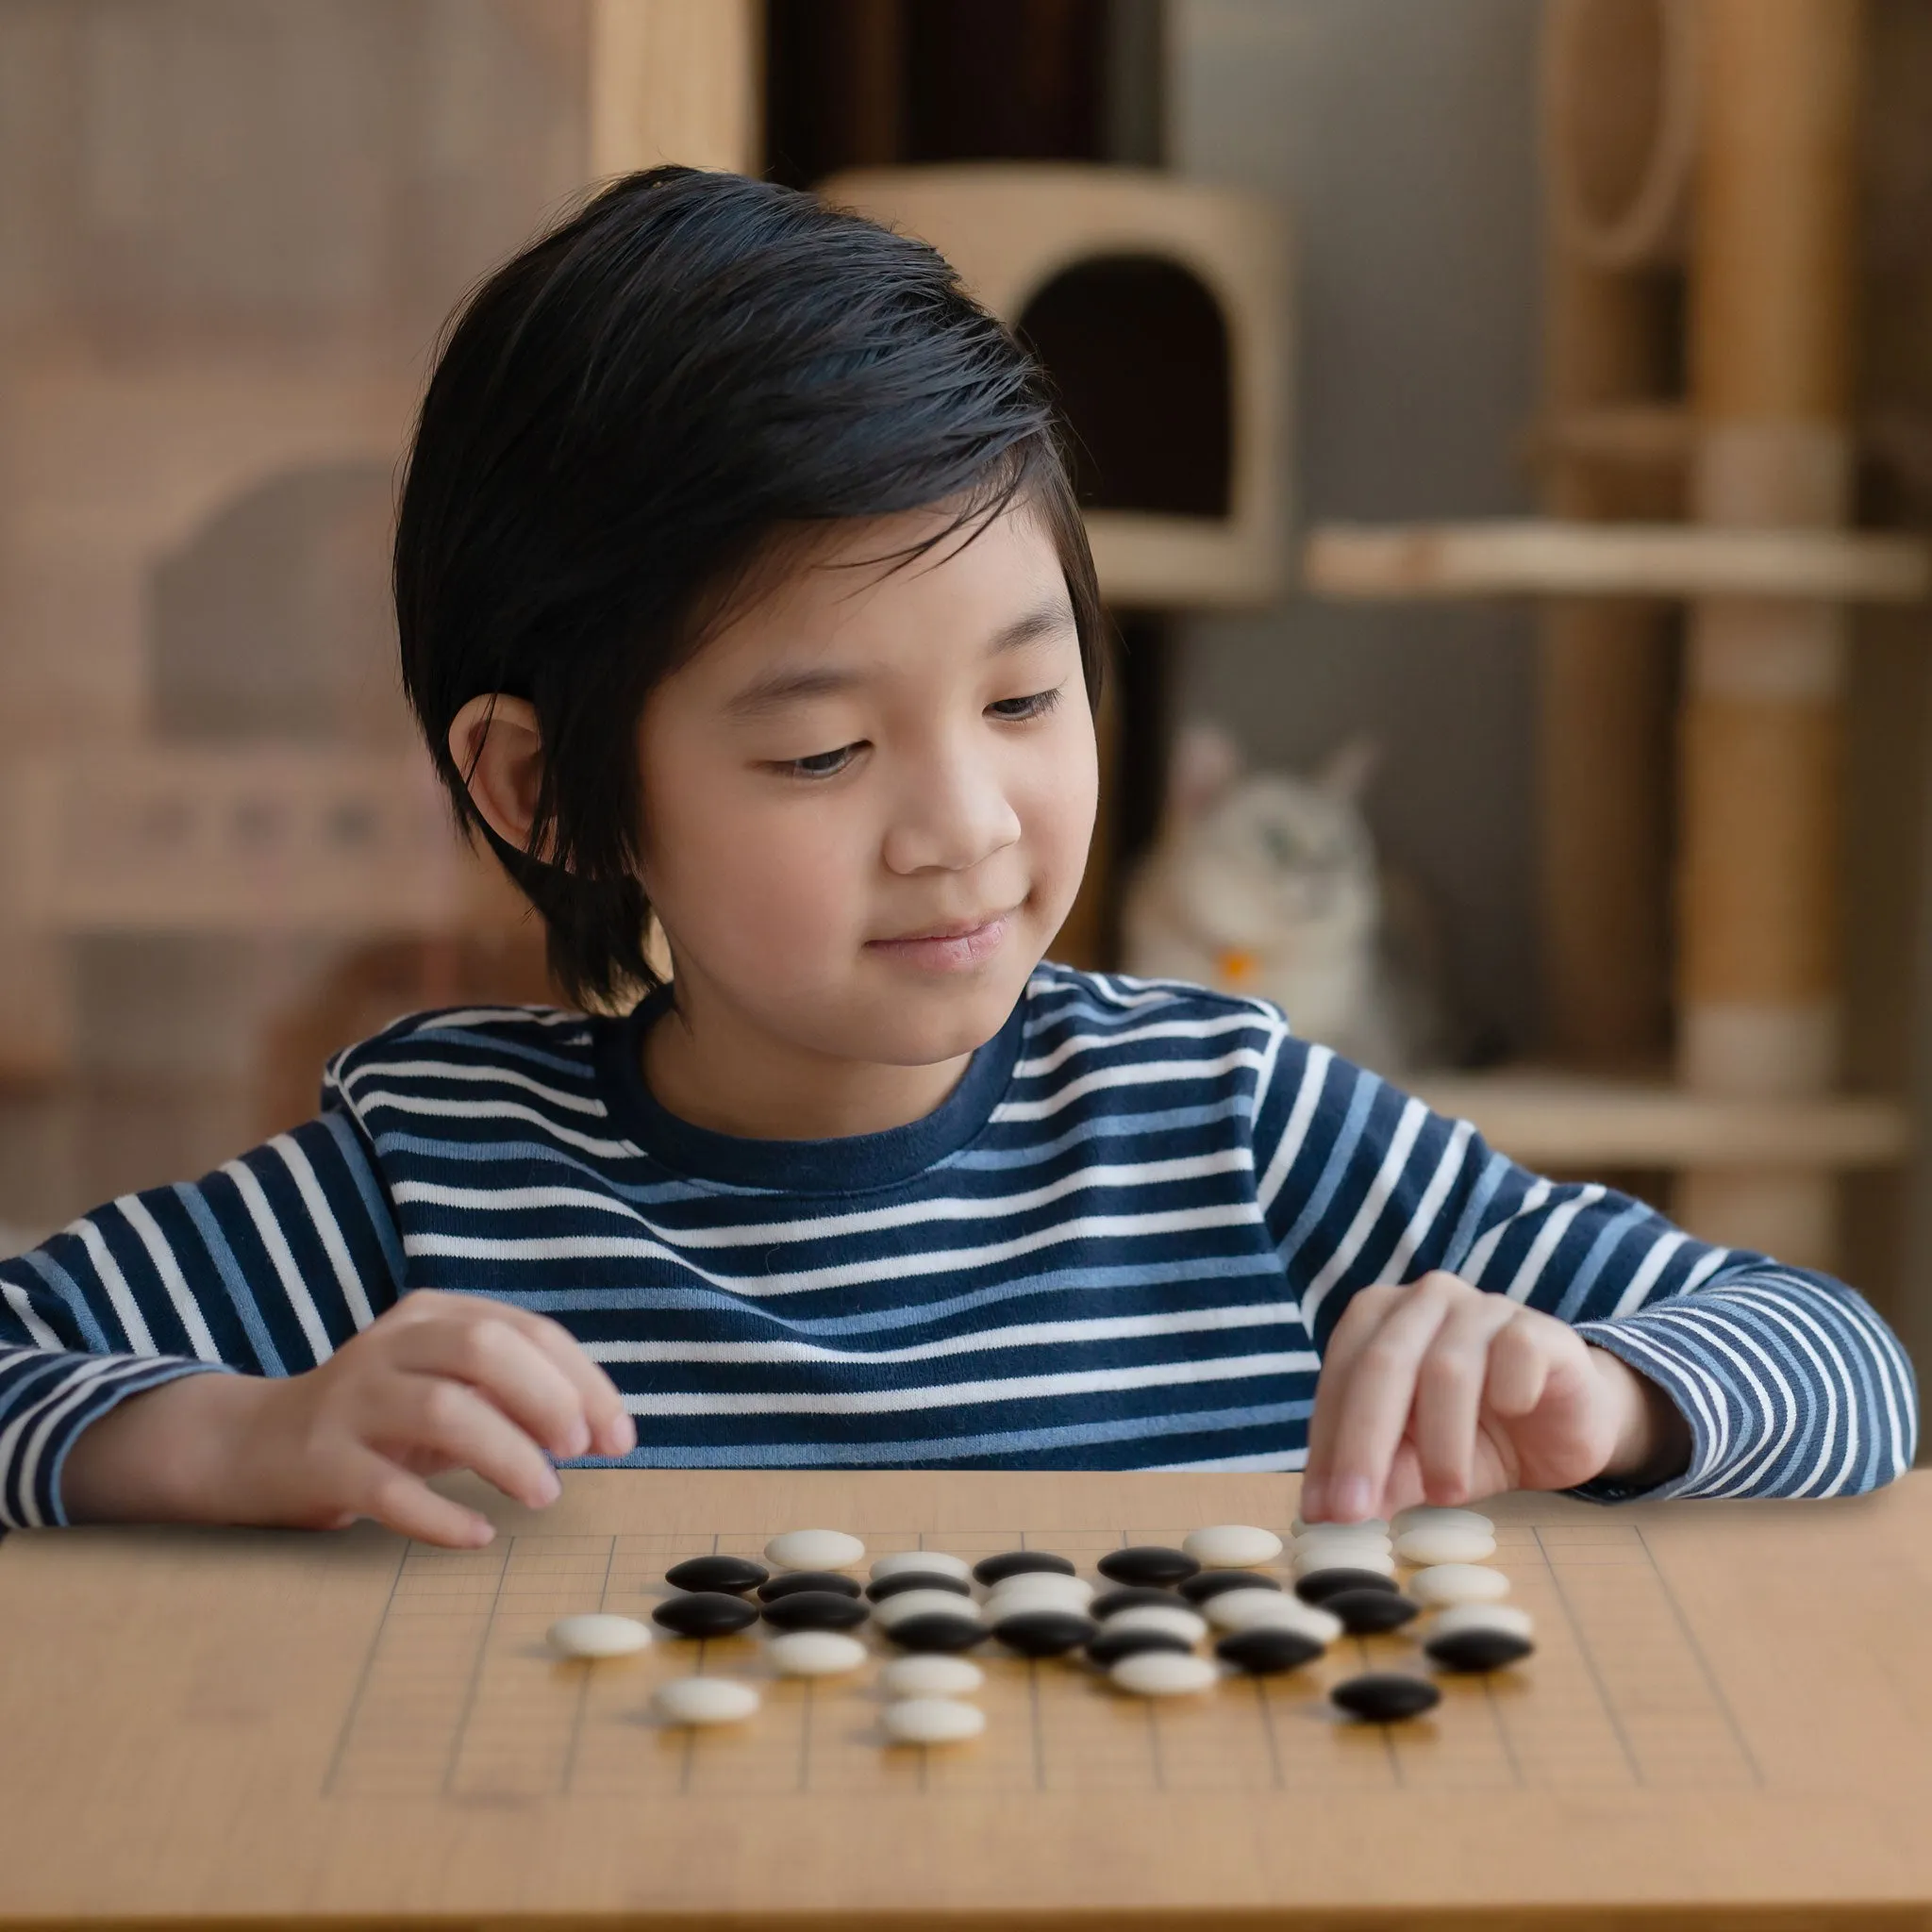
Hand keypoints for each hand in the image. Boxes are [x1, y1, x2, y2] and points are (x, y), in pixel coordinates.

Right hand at [61, 1291, 636, 1546]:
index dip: (583, 1381)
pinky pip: (387, 1490)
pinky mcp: (321, 1462)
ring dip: (507, 1454)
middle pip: (483, 1349)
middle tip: (578, 1450)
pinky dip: (440, 1515)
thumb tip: (600, 1426)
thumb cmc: (381, 1419)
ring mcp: (351, 1400)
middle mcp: (390, 1345)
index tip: (619, 1436)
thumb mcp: (446, 1389)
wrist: (254, 1446)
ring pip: (441, 1411)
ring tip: (544, 1494)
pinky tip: (478, 1535)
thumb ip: (512, 1395)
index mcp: (432, 1315)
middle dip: (548, 1397)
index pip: (524, 1331)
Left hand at [1296, 1272, 1690, 1522]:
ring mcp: (1482, 1307)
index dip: (1327, 1446)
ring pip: (1446, 1368)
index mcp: (1378, 1318)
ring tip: (1444, 1493)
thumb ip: (1379, 1476)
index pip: (1339, 1379)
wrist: (1564, 1427)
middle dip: (1362, 1445)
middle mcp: (1424, 1300)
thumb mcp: (1418, 1464)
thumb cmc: (1475, 1437)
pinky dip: (1508, 1393)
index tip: (1322, 1512)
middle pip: (1382, 1366)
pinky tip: (1512, 1416)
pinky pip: (1515, 1353)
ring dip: (1441, 1441)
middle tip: (1353, 1512)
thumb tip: (1329, 1514)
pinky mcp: (1537, 1327)